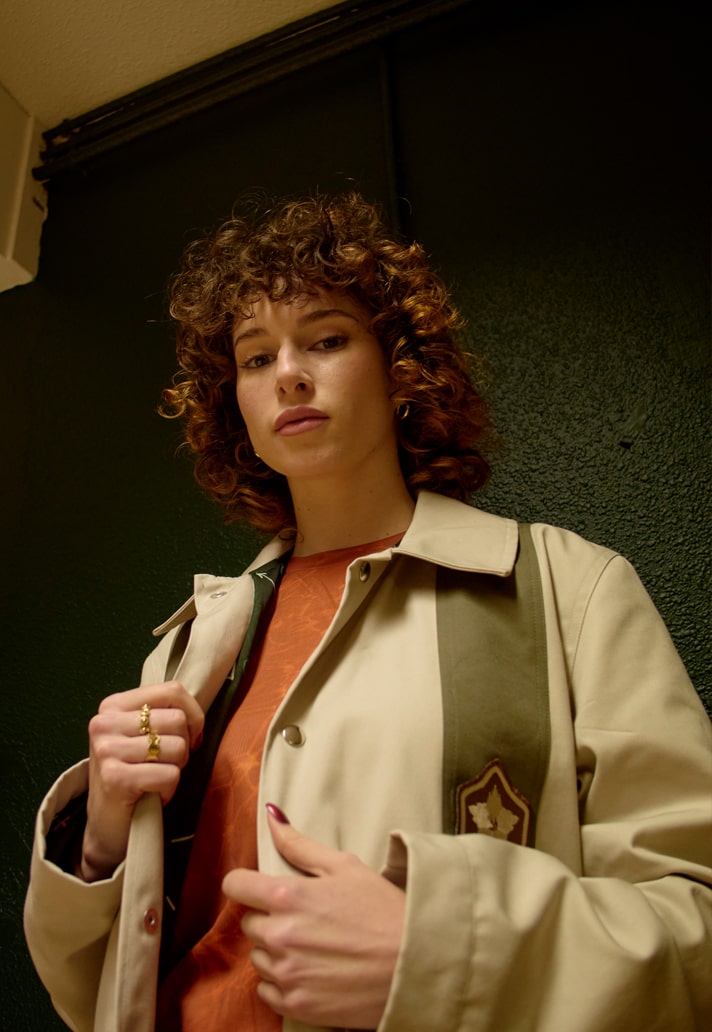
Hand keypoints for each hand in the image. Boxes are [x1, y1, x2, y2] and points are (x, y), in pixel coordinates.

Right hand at [81, 681, 203, 881]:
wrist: (106, 825)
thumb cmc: (131, 776)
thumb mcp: (139, 735)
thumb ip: (162, 715)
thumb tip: (197, 713)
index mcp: (112, 705)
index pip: (172, 690)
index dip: (193, 714)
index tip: (191, 735)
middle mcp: (105, 723)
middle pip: (177, 719)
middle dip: (184, 746)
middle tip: (165, 764)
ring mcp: (107, 750)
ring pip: (177, 747)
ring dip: (175, 769)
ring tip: (155, 779)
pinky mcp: (115, 778)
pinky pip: (169, 775)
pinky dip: (169, 789)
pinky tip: (151, 795)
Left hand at [222, 805, 404, 1028]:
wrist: (414, 966)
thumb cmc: (383, 910)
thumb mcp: (345, 866)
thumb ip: (299, 844)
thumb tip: (271, 815)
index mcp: (287, 896)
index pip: (235, 885)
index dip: (246, 883)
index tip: (259, 888)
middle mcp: (279, 936)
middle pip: (249, 923)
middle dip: (270, 917)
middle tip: (306, 918)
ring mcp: (286, 974)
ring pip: (258, 957)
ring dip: (276, 951)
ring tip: (315, 946)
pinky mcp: (295, 1005)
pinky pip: (267, 991)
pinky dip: (284, 981)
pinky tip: (314, 971)